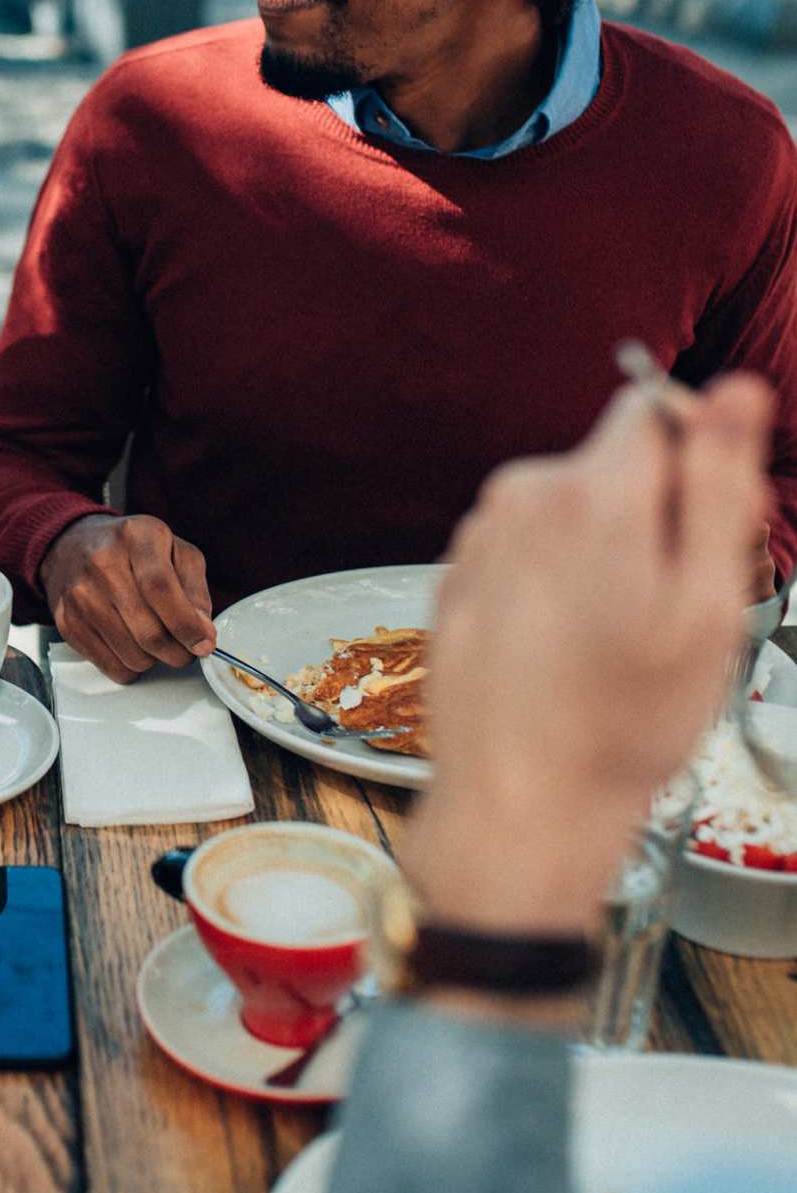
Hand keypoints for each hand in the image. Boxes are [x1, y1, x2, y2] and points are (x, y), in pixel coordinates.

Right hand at [40, 514, 216, 682]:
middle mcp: (102, 563)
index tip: (203, 644)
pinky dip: (131, 666)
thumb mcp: (175, 551)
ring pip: (132, 656)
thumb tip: (202, 633)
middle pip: (148, 631)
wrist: (73, 546)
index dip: (186, 624)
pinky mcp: (66, 622)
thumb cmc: (133, 550)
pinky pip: (111, 666)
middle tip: (186, 650)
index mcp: (136, 536)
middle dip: (178, 652)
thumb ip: (195, 589)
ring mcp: (79, 595)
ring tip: (155, 639)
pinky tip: (131, 643)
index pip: (160, 588)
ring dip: (154, 659)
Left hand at [406, 375, 773, 937]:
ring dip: (602, 555)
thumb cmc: (619, 721)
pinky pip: (527, 552)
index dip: (698, 459)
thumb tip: (735, 390)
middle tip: (666, 610)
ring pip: (570, 511)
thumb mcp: (706, 606)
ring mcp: (480, 537)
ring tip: (610, 642)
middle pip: (611, 465)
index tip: (706, 532)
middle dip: (652, 515)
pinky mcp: (457, 574)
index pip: (652, 407)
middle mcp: (519, 497)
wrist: (517, 801)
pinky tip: (562, 650)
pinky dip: (552, 584)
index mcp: (589, 492)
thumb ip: (719, 485)